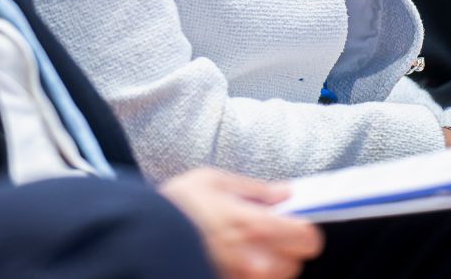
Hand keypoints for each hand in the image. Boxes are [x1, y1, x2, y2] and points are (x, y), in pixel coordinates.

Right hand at [158, 167, 323, 278]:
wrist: (142, 235)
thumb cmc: (175, 206)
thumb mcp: (215, 181)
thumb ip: (255, 189)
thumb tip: (285, 193)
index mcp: (255, 226)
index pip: (308, 238)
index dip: (303, 229)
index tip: (293, 222)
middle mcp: (253, 260)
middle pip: (295, 264)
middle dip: (285, 248)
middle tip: (266, 233)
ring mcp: (240, 278)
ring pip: (275, 278)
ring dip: (268, 264)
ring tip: (245, 248)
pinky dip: (249, 272)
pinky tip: (233, 259)